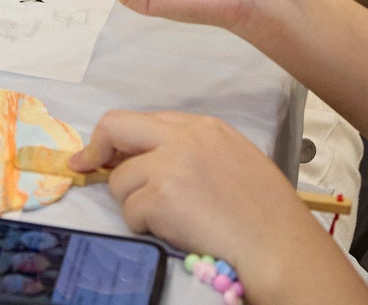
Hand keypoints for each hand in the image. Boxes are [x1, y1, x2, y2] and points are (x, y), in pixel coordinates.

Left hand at [73, 111, 356, 297]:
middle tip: (86, 167)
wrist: (280, 247)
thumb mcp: (234, 160)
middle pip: (116, 126)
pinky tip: (176, 232)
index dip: (120, 138)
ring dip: (134, 204)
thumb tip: (146, 158)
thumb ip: (192, 151)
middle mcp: (185, 137)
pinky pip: (131, 212)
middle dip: (97, 148)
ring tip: (171, 220)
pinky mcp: (161, 196)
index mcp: (205, 126)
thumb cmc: (267, 215)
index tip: (103, 152)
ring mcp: (171, 164)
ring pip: (121, 181)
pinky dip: (144, 227)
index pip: (146, 120)